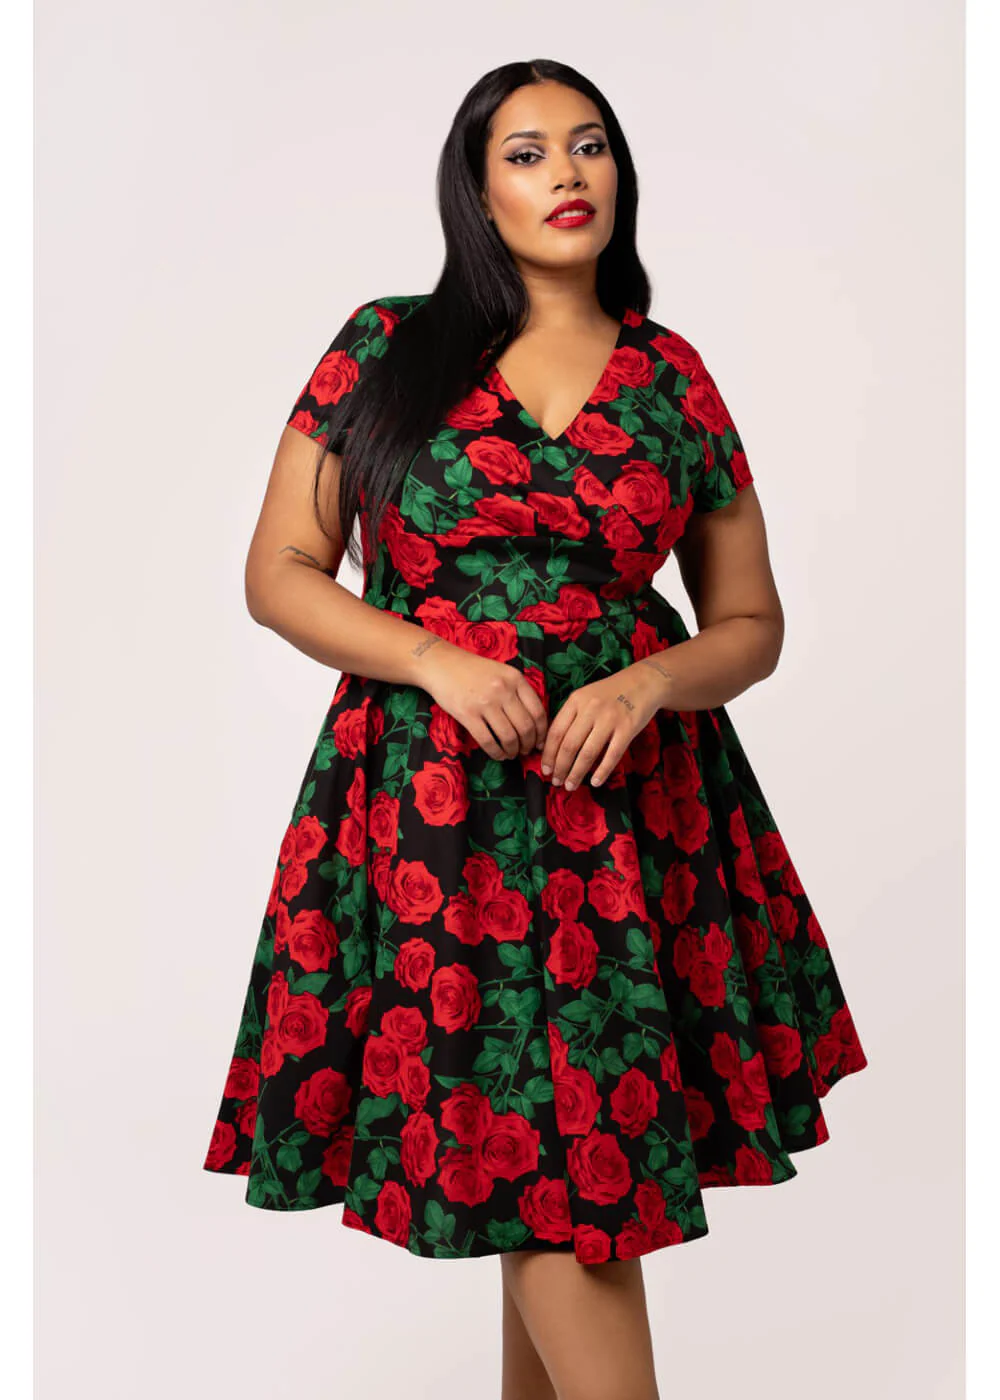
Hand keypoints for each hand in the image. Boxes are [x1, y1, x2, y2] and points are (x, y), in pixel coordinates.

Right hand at [418, 641, 547, 760]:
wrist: (440, 664)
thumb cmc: (472, 670)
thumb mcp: (501, 672)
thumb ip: (518, 691)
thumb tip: (534, 722)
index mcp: (515, 678)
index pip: (538, 711)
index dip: (542, 732)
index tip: (540, 741)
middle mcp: (503, 690)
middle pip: (525, 727)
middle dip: (529, 744)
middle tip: (527, 751)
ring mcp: (485, 702)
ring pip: (508, 737)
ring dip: (513, 751)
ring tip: (512, 754)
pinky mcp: (467, 714)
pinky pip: (487, 741)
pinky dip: (496, 753)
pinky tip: (498, 755)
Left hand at [539, 662, 669, 790]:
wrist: (644, 681)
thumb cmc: (611, 692)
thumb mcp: (586, 696)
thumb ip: (571, 716)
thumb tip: (553, 746)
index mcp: (576, 700)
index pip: (556, 732)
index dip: (548, 754)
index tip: (545, 769)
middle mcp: (591, 709)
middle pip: (569, 745)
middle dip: (560, 768)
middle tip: (556, 781)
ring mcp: (610, 718)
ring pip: (588, 753)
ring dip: (576, 773)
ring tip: (570, 785)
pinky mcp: (628, 728)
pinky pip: (612, 755)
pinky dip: (602, 771)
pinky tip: (595, 782)